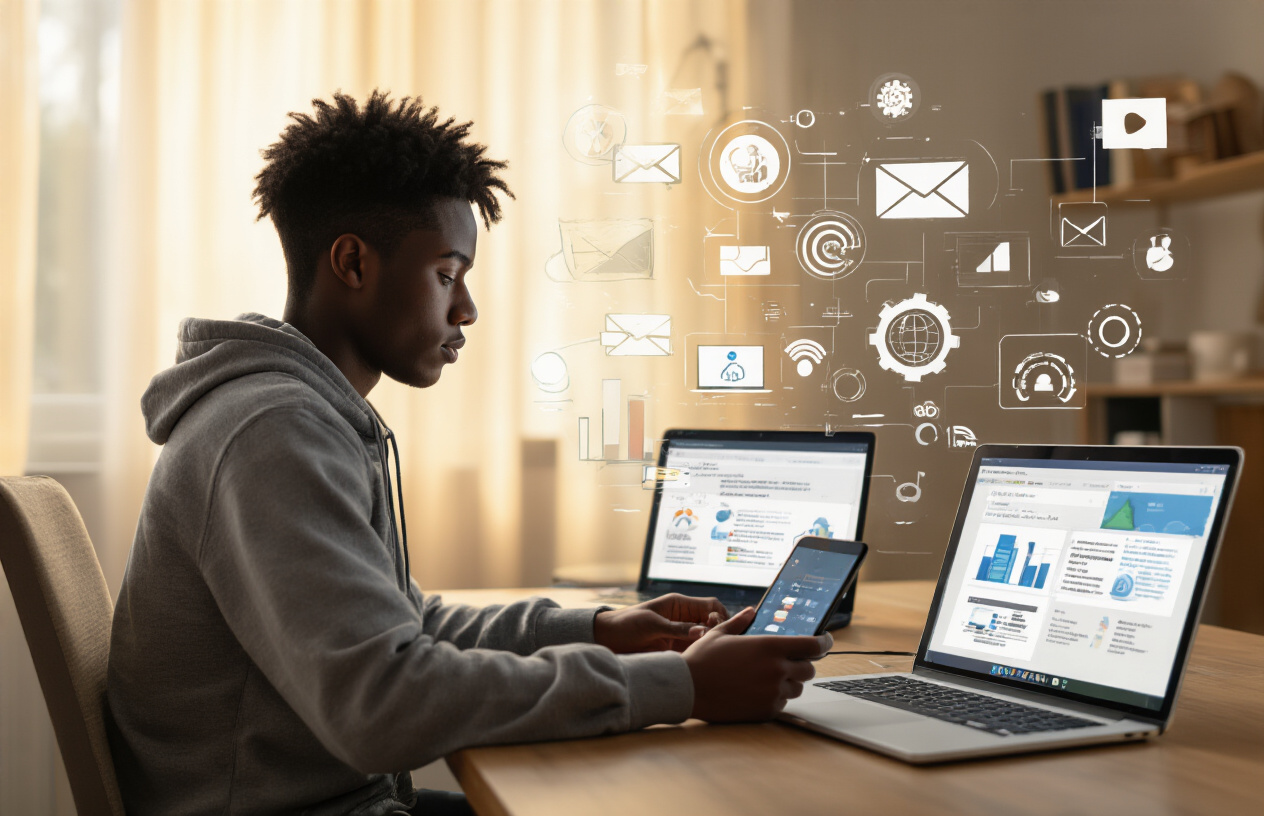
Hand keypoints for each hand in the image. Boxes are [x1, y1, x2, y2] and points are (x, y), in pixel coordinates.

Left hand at [593, 593, 728, 653]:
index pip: (710, 605)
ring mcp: (680, 636)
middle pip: (712, 623)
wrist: (606, 640)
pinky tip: (699, 662)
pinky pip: (694, 652)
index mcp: (679, 605)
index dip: (720, 615)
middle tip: (715, 642)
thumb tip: (703, 632)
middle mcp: (683, 619)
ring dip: (710, 645)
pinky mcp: (675, 651)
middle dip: (718, 631)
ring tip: (710, 654)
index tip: (718, 627)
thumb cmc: (625, 624)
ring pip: (705, 639)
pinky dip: (699, 656)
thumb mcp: (651, 624)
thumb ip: (677, 628)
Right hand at [682, 607, 831, 722]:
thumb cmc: (702, 659)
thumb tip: (751, 611)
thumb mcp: (720, 633)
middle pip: (809, 669)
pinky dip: (775, 698)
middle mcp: (776, 670)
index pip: (812, 646)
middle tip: (788, 661)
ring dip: (788, 682)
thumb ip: (740, 622)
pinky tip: (756, 691)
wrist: (687, 688)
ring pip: (796, 688)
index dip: (823, 643)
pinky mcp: (765, 711)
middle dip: (802, 664)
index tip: (825, 642)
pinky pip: (781, 703)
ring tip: (767, 677)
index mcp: (769, 647)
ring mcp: (772, 692)